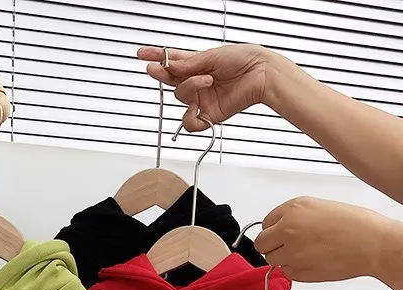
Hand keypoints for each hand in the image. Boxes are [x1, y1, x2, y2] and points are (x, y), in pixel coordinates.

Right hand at [138, 44, 274, 131]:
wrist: (260, 74)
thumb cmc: (243, 59)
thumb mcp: (211, 56)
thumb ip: (188, 65)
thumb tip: (170, 67)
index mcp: (198, 65)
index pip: (172, 62)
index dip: (156, 58)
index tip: (141, 54)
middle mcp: (197, 83)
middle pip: (171, 81)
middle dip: (163, 74)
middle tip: (156, 69)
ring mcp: (202, 99)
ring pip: (181, 98)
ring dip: (191, 87)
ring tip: (208, 80)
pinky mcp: (208, 115)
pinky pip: (190, 123)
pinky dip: (191, 117)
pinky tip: (200, 105)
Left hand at [254, 197, 392, 282]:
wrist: (374, 244)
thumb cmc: (356, 224)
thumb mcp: (320, 207)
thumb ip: (295, 217)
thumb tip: (279, 228)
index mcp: (293, 209)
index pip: (265, 223)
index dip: (274, 230)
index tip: (281, 233)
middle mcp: (288, 230)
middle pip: (262, 244)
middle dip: (273, 246)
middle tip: (289, 246)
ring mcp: (291, 252)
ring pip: (272, 260)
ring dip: (284, 259)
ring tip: (307, 253)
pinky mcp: (299, 272)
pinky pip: (288, 273)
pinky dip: (296, 270)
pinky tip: (315, 261)